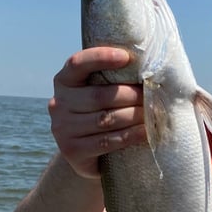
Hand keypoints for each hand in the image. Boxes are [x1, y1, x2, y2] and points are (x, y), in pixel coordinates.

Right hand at [48, 47, 145, 178]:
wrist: (85, 154)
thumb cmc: (98, 113)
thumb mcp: (97, 92)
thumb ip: (111, 79)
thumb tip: (147, 66)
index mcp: (64, 81)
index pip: (78, 63)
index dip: (101, 57)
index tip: (126, 57)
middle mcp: (58, 103)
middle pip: (99, 96)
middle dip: (130, 95)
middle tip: (153, 95)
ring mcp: (63, 128)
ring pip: (105, 119)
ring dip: (134, 115)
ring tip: (153, 112)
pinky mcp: (72, 150)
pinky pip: (106, 141)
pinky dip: (130, 135)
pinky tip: (145, 131)